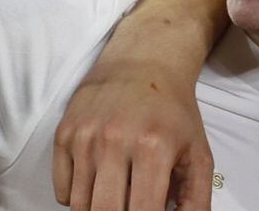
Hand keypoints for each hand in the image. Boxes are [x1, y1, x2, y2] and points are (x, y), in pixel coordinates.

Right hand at [53, 61, 213, 210]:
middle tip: (129, 206)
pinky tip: (97, 184)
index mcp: (153, 149)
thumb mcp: (197, 155)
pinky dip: (77, 197)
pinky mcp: (64, 132)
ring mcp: (85, 136)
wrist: (141, 62)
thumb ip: (196, 202)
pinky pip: (61, 189)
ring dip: (97, 209)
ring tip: (115, 197)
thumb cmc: (172, 111)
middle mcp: (114, 141)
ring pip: (80, 206)